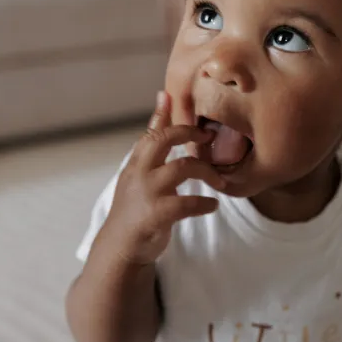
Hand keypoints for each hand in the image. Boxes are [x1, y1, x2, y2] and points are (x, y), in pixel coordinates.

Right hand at [104, 91, 224, 264]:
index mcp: (136, 163)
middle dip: (188, 132)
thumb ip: (151, 149)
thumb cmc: (135, 207)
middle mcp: (139, 173)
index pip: (150, 132)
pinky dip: (205, 203)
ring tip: (220, 181)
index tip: (170, 94)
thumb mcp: (138, 175)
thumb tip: (160, 111)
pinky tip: (212, 205)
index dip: (162, 112)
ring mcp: (147, 192)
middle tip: (208, 135)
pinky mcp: (156, 214)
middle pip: (163, 139)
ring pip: (182, 167)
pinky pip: (187, 203)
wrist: (121, 247)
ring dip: (207, 171)